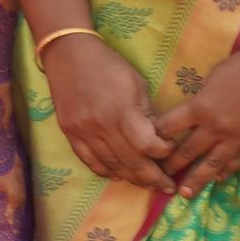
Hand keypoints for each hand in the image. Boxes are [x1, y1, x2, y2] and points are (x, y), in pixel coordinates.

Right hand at [42, 32, 172, 191]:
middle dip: (153, 178)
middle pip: (132, 163)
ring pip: (111, 166)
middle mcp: (102, 126)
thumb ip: (148, 114)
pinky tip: (117, 175)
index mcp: (123, 111)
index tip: (171, 151)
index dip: (164, 153)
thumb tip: (159, 138)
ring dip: (131, 178)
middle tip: (167, 186)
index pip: (148, 146)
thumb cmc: (108, 65)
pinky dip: (104, 171)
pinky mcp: (70, 132)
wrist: (69, 54)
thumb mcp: (137, 84)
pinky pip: (88, 160)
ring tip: (147, 185)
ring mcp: (83, 131)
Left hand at [156, 55, 239, 196]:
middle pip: (186, 151)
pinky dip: (226, 171)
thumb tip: (194, 109)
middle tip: (159, 176)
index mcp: (199, 108)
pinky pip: (237, 161)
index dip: (156, 138)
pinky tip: (218, 179)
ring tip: (184, 194)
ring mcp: (236, 138)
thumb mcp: (211, 79)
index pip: (168, 128)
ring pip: (211, 164)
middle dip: (171, 165)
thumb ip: (201, 99)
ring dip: (196, 180)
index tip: (147, 147)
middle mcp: (215, 128)